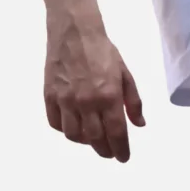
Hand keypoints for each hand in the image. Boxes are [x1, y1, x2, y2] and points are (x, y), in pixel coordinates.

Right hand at [44, 18, 145, 161]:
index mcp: (109, 96)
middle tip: (109, 152)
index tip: (123, 157)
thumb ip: (133, 102)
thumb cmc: (103, 52)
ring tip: (92, 139)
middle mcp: (87, 102)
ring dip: (85, 142)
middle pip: (95, 138)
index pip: (116, 133)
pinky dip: (65, 130)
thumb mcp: (125, 74)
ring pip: (73, 135)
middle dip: (104, 150)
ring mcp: (66, 100)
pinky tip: (73, 127)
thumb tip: (140, 125)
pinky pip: (55, 123)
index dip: (120, 149)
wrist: (74, 32)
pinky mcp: (50, 96)